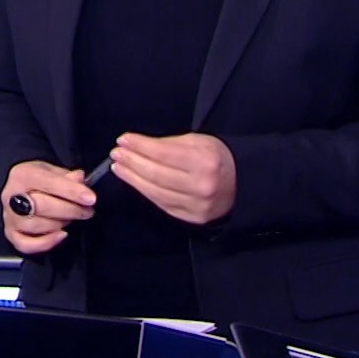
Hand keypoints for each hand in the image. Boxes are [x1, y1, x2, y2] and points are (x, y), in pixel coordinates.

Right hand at [0, 159, 96, 254]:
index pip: (48, 182)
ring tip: (72, 218)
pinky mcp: (11, 234)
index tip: (90, 198)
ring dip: (60, 223)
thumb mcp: (52, 171)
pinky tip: (61, 235)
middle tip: (87, 211)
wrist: (20, 190)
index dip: (71, 191)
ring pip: (36, 225)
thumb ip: (66, 176)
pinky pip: (26, 245)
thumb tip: (80, 178)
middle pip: (42, 206)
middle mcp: (11, 195)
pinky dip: (46, 243)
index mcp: (22, 175)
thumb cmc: (39, 181)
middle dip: (70, 210)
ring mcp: (9, 216)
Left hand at [109, 132, 236, 224]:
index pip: (163, 153)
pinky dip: (146, 192)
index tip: (124, 139)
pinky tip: (135, 182)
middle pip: (157, 174)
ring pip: (156, 192)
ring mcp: (196, 205)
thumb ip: (169, 144)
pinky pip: (162, 204)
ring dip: (133, 178)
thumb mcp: (198, 141)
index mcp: (204, 161)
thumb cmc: (216, 157)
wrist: (241, 185)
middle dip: (132, 162)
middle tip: (116, 153)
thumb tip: (139, 145)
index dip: (140, 146)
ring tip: (119, 167)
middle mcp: (200, 185)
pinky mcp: (192, 218)